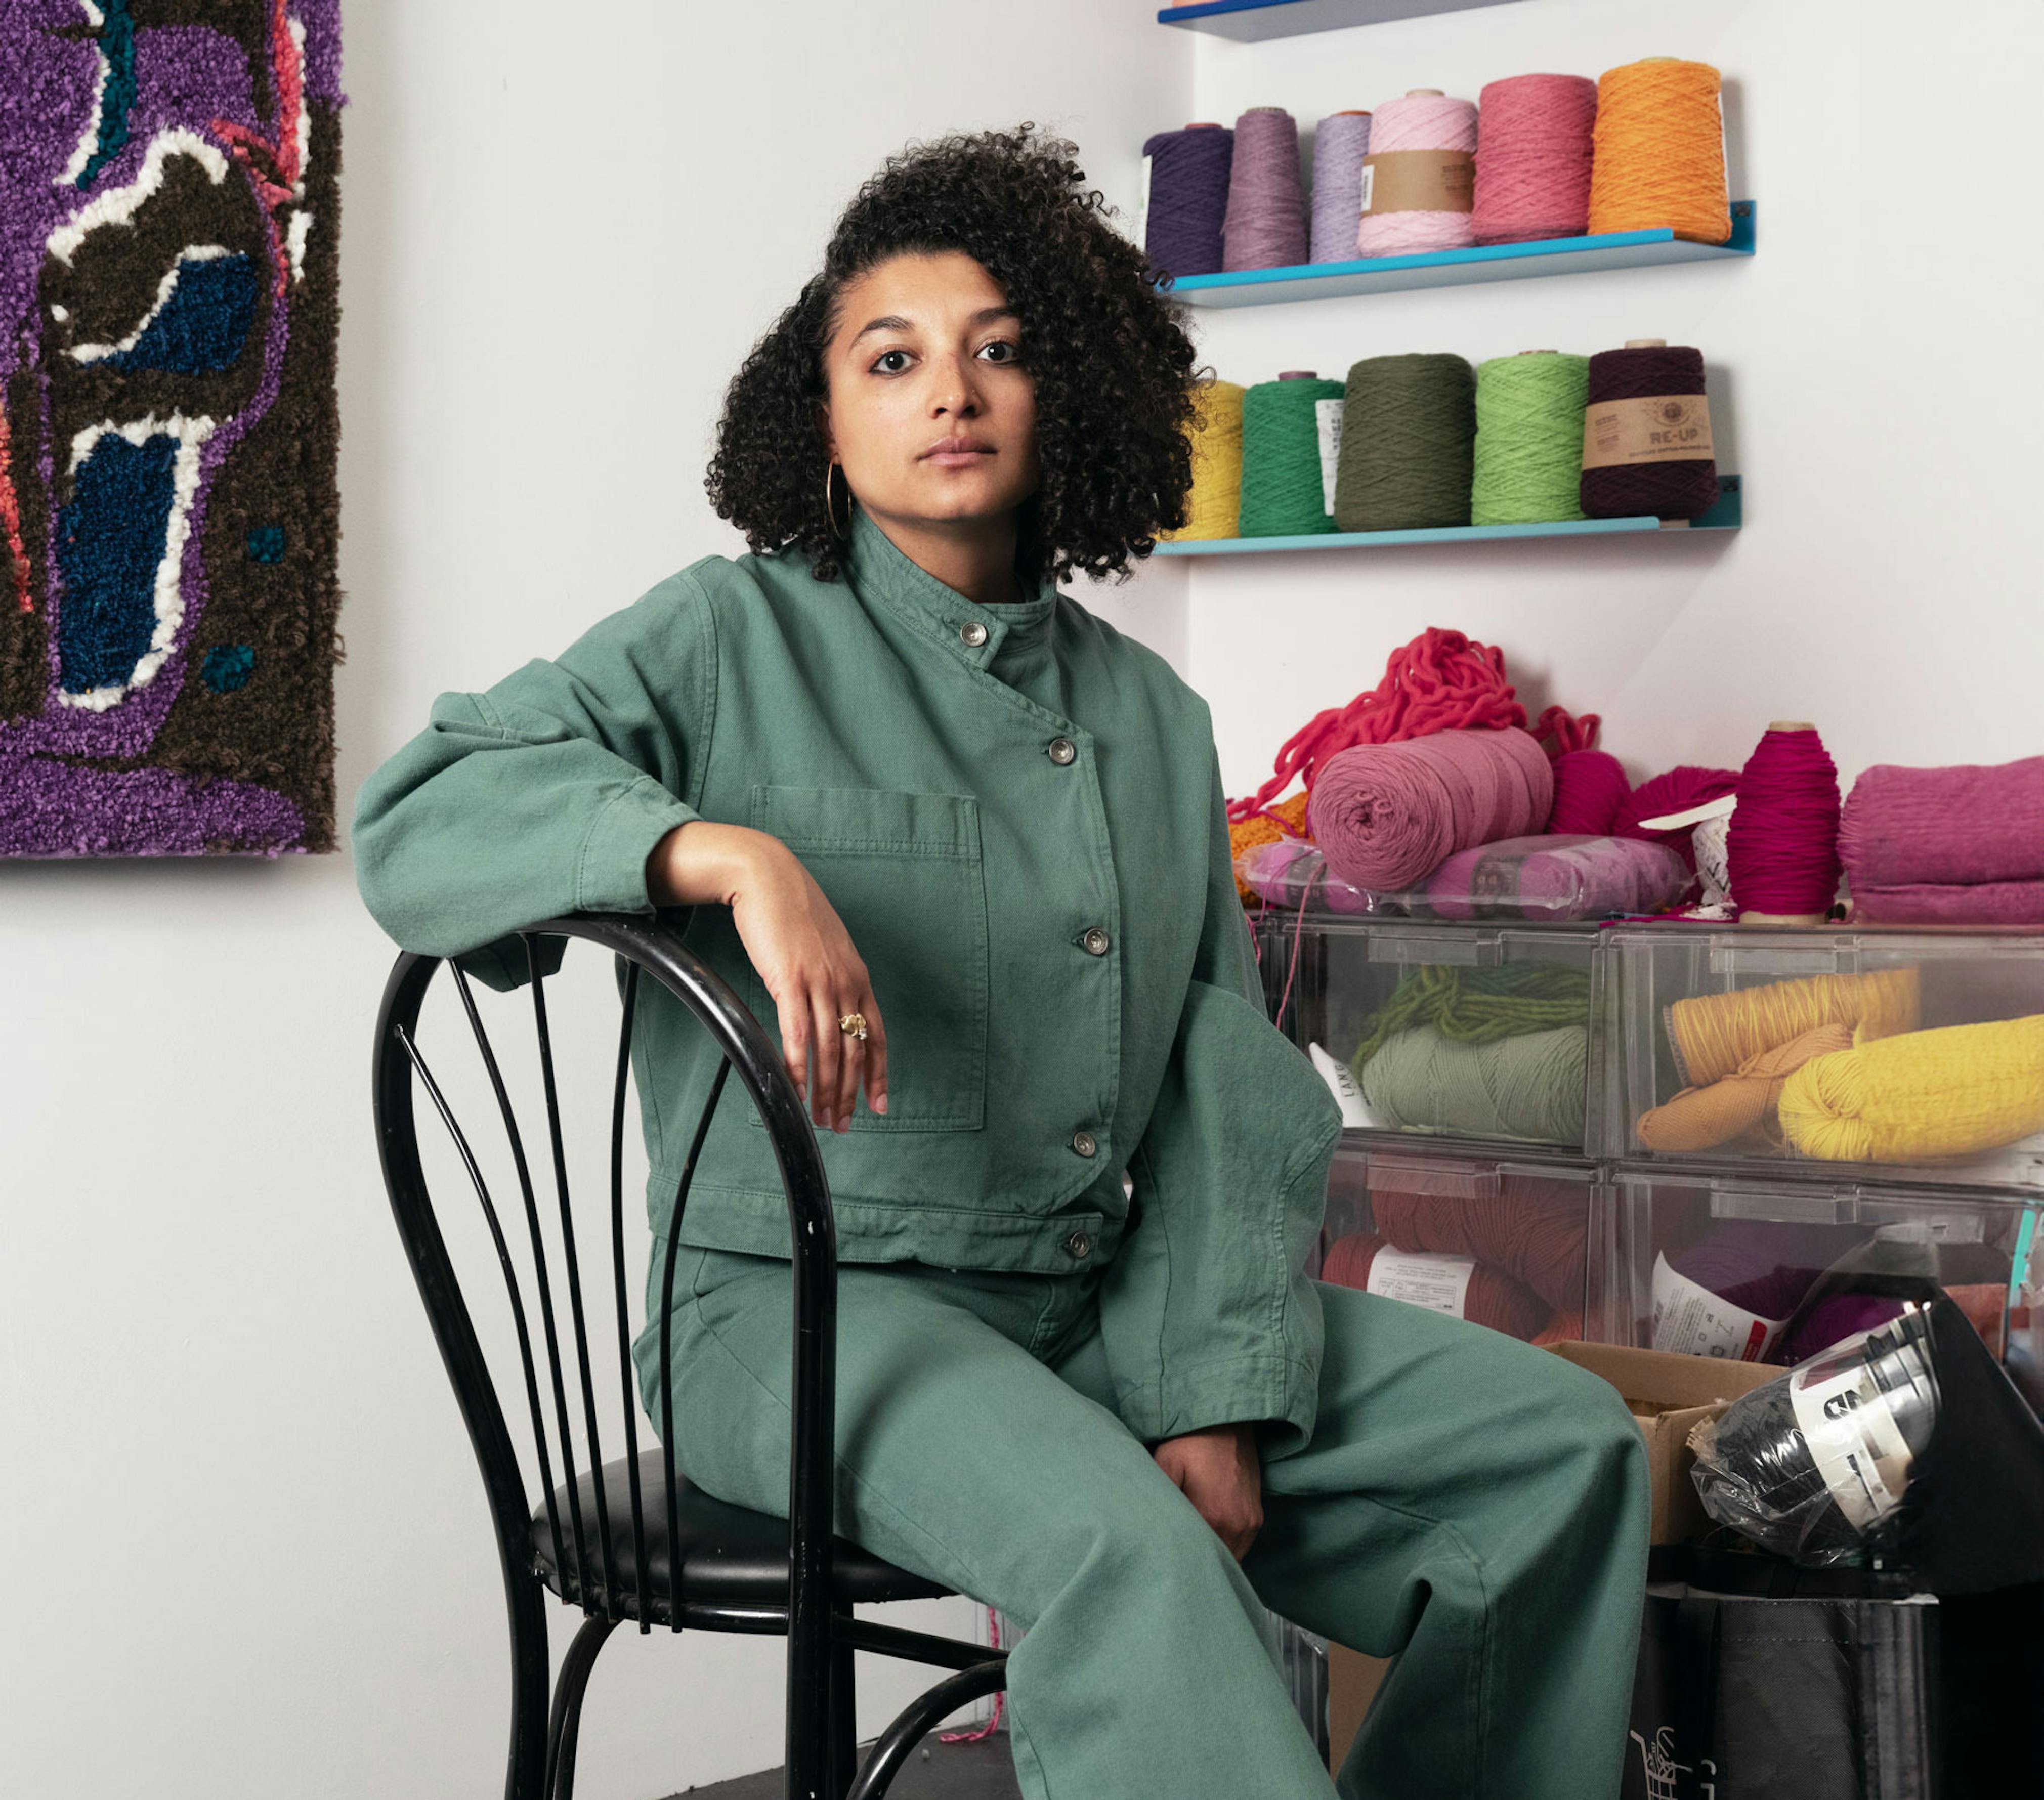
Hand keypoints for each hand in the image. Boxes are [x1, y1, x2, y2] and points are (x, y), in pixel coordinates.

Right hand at [647, 822, 887, 1131]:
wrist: (767, 877)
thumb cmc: (792, 912)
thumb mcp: (826, 947)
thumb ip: (834, 978)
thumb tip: (832, 1007)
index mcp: (857, 976)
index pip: (876, 1035)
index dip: (879, 1073)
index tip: (880, 1104)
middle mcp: (845, 981)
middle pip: (855, 1049)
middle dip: (850, 1093)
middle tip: (843, 1124)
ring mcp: (820, 981)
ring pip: (830, 1048)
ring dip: (826, 1089)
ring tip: (819, 1117)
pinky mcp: (790, 979)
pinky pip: (798, 1032)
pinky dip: (798, 1065)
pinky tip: (795, 1088)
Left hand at [1152, 1421, 1262, 1560]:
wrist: (1225, 1419)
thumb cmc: (1192, 1440)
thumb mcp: (1166, 1463)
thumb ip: (1159, 1499)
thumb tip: (1147, 1529)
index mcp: (1213, 1517)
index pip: (1195, 1557)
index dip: (1179, 1560)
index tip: (1165, 1559)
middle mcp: (1237, 1526)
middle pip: (1214, 1560)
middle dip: (1196, 1561)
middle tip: (1175, 1559)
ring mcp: (1251, 1522)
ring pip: (1230, 1556)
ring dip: (1213, 1556)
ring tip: (1191, 1551)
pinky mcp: (1257, 1515)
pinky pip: (1241, 1545)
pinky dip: (1225, 1546)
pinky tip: (1208, 1538)